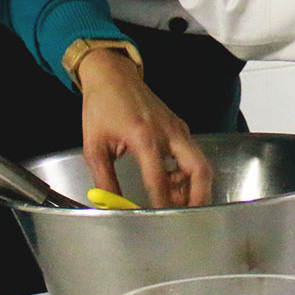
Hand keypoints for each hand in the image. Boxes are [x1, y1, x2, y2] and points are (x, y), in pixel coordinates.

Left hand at [75, 48, 213, 208]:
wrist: (112, 74)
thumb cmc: (102, 105)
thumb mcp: (95, 146)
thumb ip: (104, 179)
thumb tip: (110, 205)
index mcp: (144, 136)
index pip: (159, 179)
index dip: (161, 203)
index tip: (160, 219)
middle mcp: (167, 132)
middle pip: (199, 169)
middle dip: (199, 197)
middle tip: (191, 216)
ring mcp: (176, 128)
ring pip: (199, 163)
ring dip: (192, 186)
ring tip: (175, 201)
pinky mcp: (178, 127)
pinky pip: (191, 154)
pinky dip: (187, 172)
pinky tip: (171, 182)